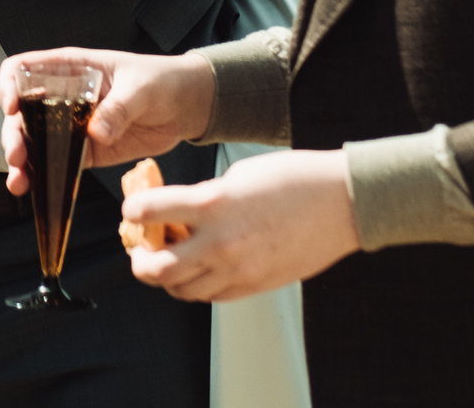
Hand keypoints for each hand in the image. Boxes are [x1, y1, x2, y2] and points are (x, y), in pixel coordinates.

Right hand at [0, 47, 212, 188]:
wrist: (187, 107)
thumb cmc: (161, 81)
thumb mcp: (140, 87)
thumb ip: (118, 107)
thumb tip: (96, 132)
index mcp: (69, 70)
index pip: (22, 70)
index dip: (9, 86)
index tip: (12, 106)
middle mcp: (62, 97)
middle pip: (21, 113)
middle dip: (13, 134)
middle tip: (17, 155)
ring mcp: (71, 126)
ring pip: (33, 142)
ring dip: (22, 161)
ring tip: (20, 181)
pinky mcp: (85, 151)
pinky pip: (57, 165)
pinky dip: (44, 178)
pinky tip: (35, 190)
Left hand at [122, 149, 359, 300]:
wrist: (342, 202)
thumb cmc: (292, 179)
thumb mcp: (236, 176)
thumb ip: (203, 198)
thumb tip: (177, 213)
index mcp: (212, 204)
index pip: (148, 212)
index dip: (132, 210)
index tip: (132, 209)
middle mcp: (220, 242)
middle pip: (157, 269)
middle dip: (138, 261)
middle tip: (138, 250)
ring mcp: (239, 269)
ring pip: (183, 289)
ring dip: (168, 277)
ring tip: (168, 260)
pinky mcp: (256, 285)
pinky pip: (213, 295)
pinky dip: (198, 286)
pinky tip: (200, 269)